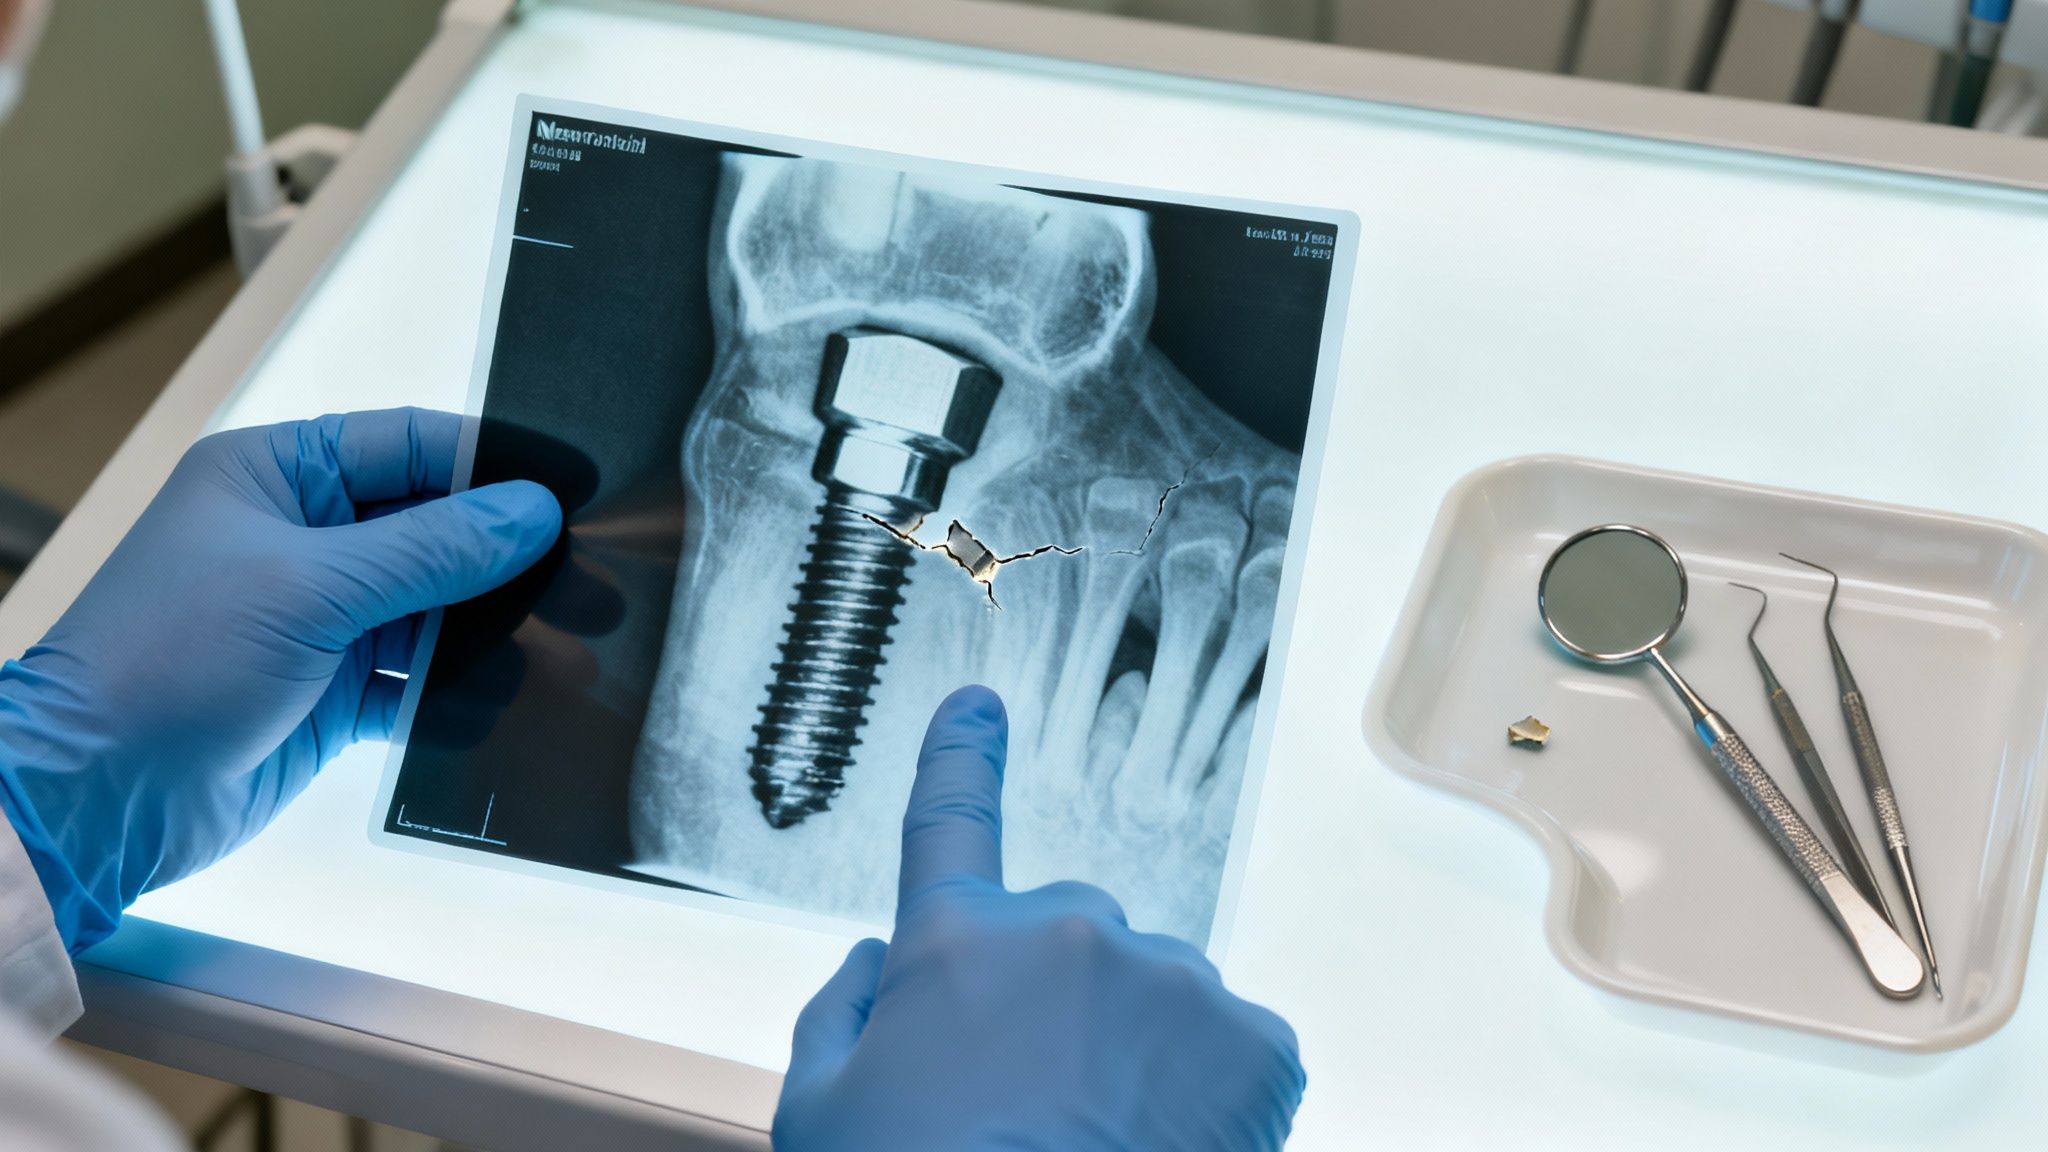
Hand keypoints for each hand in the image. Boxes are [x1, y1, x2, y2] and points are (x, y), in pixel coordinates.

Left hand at [0, 409, 560, 951]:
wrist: (99, 798)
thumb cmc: (169, 661)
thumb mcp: (309, 587)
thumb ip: (430, 549)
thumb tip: (532, 514)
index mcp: (276, 477)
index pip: (409, 445)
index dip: (492, 462)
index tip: (571, 488)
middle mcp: (302, 540)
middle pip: (434, 529)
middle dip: (509, 558)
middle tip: (592, 582)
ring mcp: (320, 619)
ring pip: (436, 610)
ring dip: (496, 633)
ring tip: (574, 652)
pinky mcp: (333, 694)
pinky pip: (418, 682)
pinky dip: (460, 696)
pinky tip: (510, 706)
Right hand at [773, 686, 1305, 1150]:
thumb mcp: (819, 1119)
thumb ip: (836, 1017)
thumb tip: (874, 964)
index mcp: (956, 944)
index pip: (951, 820)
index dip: (962, 755)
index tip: (979, 704)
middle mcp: (1069, 933)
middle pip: (1066, 937)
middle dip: (1055, 995)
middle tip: (1035, 1099)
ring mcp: (1171, 980)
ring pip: (1152, 993)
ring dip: (1135, 1046)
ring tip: (1102, 1139)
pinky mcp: (1255, 1041)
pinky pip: (1230, 1045)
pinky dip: (1208, 1091)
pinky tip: (1167, 1147)